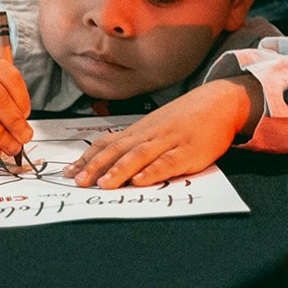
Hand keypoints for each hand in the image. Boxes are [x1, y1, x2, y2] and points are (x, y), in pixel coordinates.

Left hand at [65, 77, 259, 189]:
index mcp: (139, 131)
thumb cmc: (184, 119)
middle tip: (78, 182)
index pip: (107, 144)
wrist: (219, 102)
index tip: (68, 172)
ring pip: (139, 156)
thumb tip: (109, 162)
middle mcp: (149, 135)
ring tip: (104, 185)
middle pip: (118, 151)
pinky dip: (153, 171)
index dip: (87, 158)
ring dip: (119, 170)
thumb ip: (136, 143)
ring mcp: (168, 142)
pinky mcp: (188, 151)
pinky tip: (140, 181)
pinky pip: (168, 162)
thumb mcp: (156, 128)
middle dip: (96, 167)